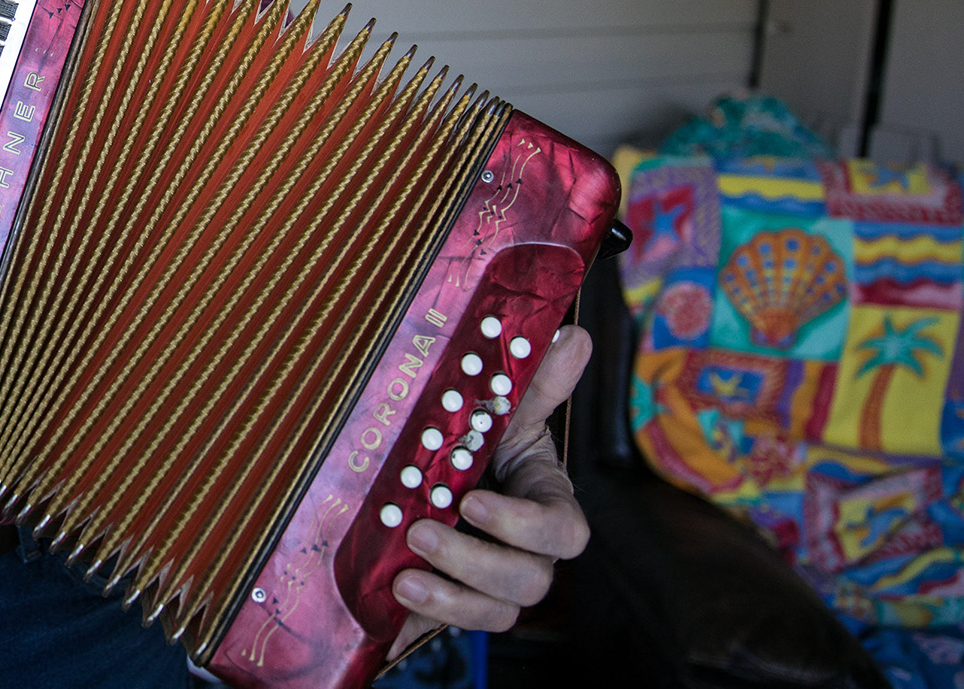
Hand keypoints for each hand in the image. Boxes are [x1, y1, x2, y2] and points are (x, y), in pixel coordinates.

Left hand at [386, 325, 591, 657]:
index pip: (564, 531)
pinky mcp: (454, 601)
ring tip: (405, 575)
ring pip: (497, 612)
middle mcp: (527, 550)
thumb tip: (572, 337)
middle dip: (475, 562)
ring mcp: (491, 583)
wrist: (428, 470)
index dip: (523, 526)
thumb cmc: (477, 439)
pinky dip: (426, 616)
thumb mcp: (499, 408)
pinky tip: (392, 595)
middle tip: (422, 532)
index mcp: (544, 501)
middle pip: (530, 579)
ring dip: (451, 598)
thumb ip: (533, 379)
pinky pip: (453, 625)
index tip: (474, 504)